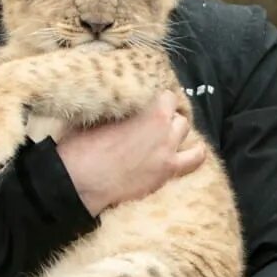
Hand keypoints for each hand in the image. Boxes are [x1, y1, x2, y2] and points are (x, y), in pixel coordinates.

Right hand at [58, 91, 205, 215]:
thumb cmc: (81, 146)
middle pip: (174, 111)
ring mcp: (168, 149)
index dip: (155, 99)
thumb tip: (122, 102)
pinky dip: (195, 152)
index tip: (147, 105)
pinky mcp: (169, 171)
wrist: (80, 181)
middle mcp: (163, 125)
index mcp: (146, 108)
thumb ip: (118, 107)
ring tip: (164, 135)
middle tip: (150, 121)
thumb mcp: (97, 116)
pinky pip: (195, 158)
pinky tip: (190, 151)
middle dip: (164, 114)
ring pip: (184, 128)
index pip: (165, 94)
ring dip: (176, 129)